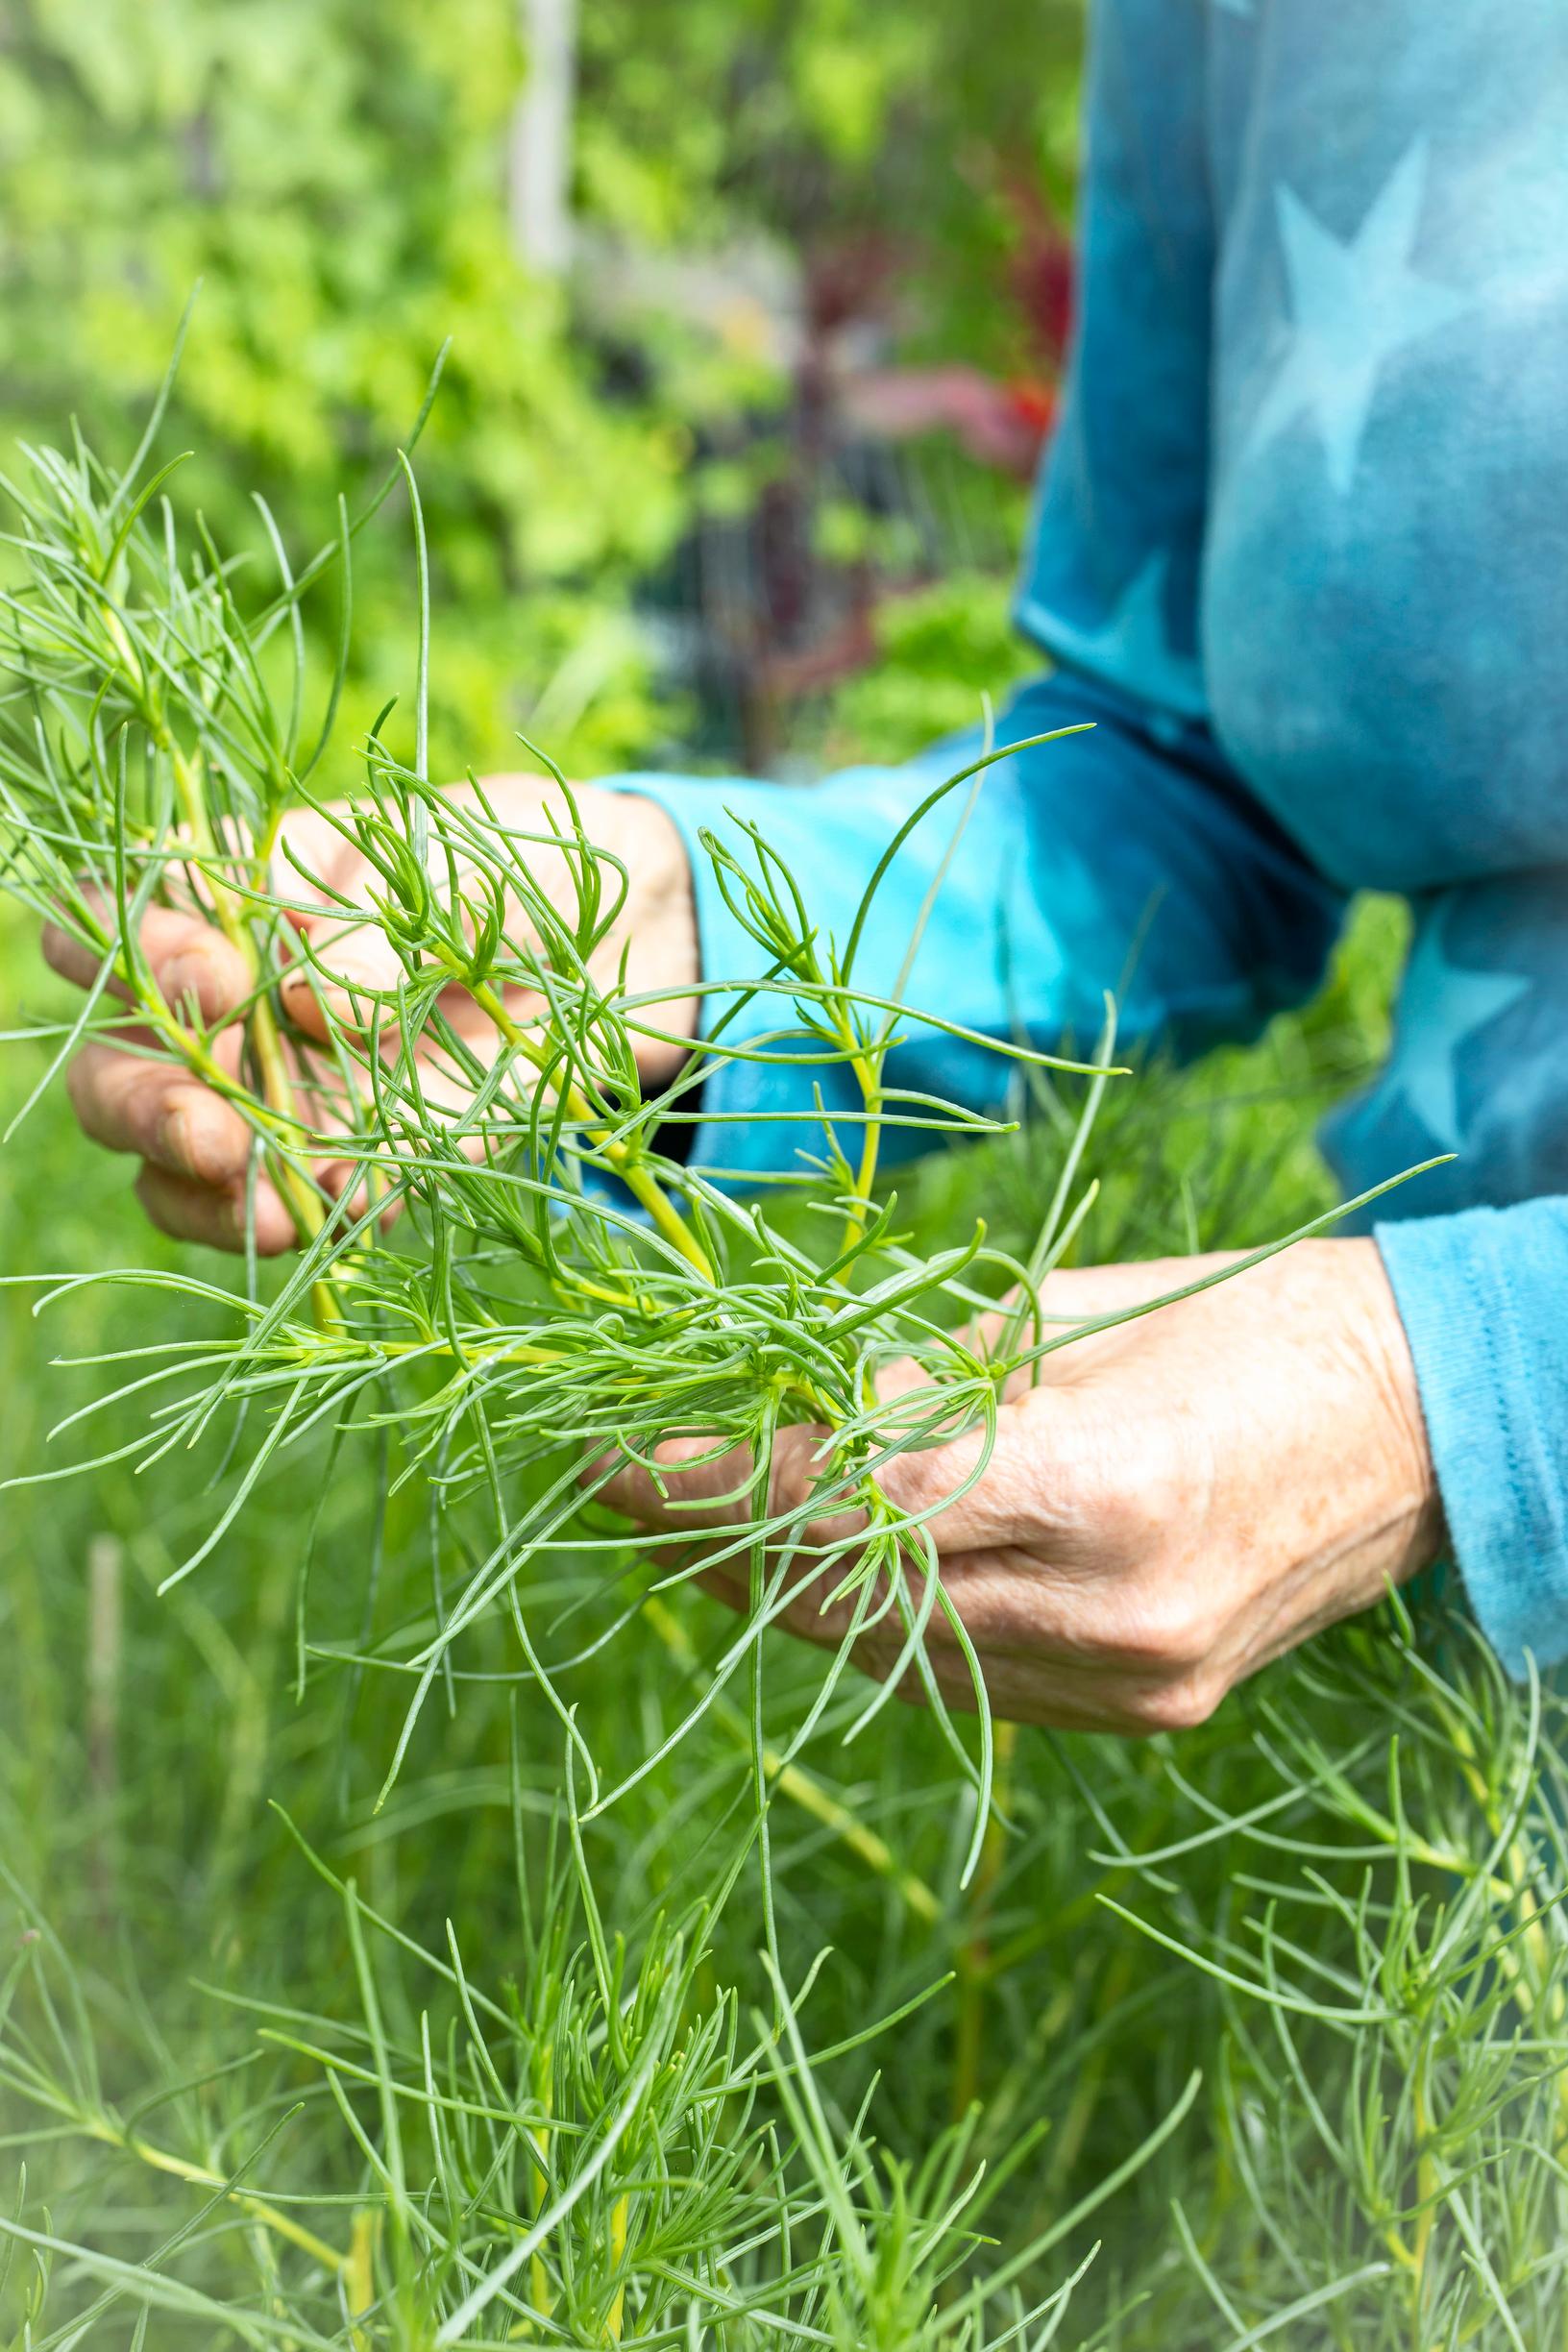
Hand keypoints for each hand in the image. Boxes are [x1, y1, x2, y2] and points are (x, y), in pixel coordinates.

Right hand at [43, 779, 697, 1253]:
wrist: (607, 945)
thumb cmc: (506, 867)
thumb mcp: (454, 861)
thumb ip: (379, 918)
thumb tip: (316, 997)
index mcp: (218, 899)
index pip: (106, 925)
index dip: (135, 956)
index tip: (223, 972)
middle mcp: (220, 1009)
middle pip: (111, 1071)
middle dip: (141, 1104)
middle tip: (208, 1123)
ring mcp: (274, 1098)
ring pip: (173, 1166)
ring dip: (198, 1192)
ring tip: (261, 1202)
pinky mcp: (341, 1167)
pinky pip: (286, 1213)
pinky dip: (301, 1222)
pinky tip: (344, 1212)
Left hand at [606, 1240, 1444, 1732]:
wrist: (1420, 1420)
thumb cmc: (1246, 1321)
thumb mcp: (1068, 1314)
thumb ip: (915, 1387)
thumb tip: (774, 1414)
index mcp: (1094, 1483)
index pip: (840, 1505)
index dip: (706, 1485)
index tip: (609, 1455)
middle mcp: (1106, 1613)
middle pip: (844, 1598)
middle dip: (715, 1539)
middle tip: (628, 1482)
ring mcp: (1129, 1684)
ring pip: (889, 1655)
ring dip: (782, 1589)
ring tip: (697, 1523)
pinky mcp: (1142, 1713)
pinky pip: (962, 1679)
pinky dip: (878, 1625)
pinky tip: (825, 1571)